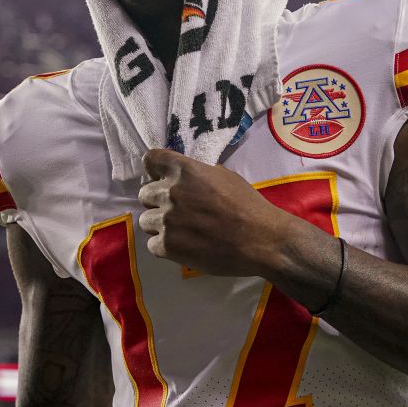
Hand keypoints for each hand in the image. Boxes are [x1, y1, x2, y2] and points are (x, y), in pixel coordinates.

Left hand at [137, 148, 288, 276]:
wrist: (262, 240)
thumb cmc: (249, 206)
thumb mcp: (226, 177)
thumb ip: (200, 174)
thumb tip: (189, 178)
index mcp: (184, 170)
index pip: (150, 160)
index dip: (154, 170)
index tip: (161, 179)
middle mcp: (170, 192)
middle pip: (145, 194)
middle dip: (158, 201)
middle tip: (178, 211)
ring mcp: (167, 220)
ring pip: (146, 221)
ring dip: (160, 225)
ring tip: (181, 231)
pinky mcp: (168, 246)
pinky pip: (152, 244)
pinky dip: (165, 246)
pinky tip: (183, 246)